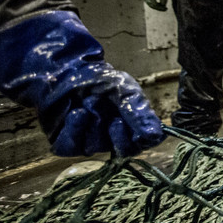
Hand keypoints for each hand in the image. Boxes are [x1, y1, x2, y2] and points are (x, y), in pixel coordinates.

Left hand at [0, 11, 165, 156]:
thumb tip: (156, 135)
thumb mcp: (126, 90)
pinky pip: (71, 147)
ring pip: (95, 148)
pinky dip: (75, 130)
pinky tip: (77, 113)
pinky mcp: (66, 143)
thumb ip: (140, 113)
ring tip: (88, 104)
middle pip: (121, 151)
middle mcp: (112, 137)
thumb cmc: (100, 80)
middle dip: (118, 137)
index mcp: (132, 125)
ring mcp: (89, 142)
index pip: (144, 144)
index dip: (141, 141)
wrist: (67, 71)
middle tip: (115, 121)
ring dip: (93, 125)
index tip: (139, 133)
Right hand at [141, 0, 167, 10]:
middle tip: (164, 9)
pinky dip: (153, 2)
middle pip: (151, 5)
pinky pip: (148, 0)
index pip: (155, 5)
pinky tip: (158, 3)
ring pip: (149, 3)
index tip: (166, 9)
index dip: (160, 8)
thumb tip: (163, 5)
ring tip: (162, 6)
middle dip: (158, 8)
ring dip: (155, 5)